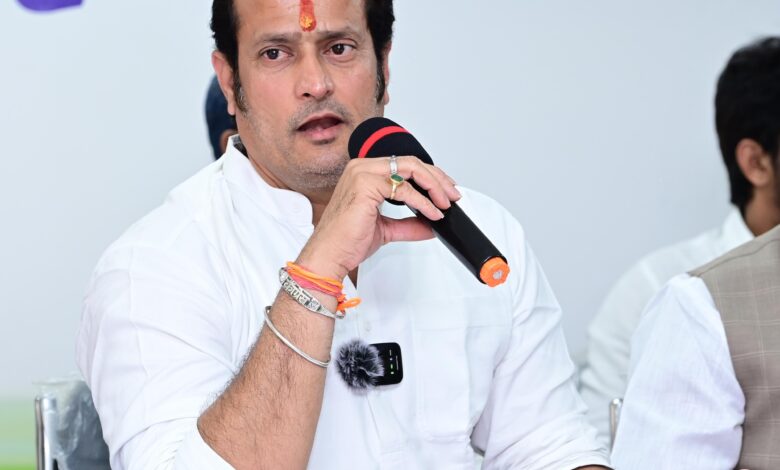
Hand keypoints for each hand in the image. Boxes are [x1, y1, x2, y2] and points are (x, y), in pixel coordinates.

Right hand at [298, 156, 460, 279]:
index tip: (445, 191)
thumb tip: (431, 224)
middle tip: (452, 196)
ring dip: (434, 186)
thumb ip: (409, 223)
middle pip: (412, 163)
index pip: (405, 165)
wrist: (329, 255)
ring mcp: (363, 173)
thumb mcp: (387, 229)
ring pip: (411, 169)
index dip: (430, 177)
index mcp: (365, 173)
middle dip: (437, 179)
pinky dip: (423, 202)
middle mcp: (363, 168)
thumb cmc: (346, 241)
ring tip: (445, 204)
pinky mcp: (366, 185)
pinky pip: (404, 189)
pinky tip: (432, 213)